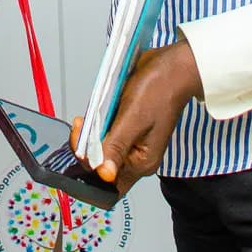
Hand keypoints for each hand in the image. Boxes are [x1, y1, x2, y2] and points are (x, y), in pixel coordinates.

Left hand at [71, 40, 203, 193]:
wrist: (171, 67)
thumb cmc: (160, 90)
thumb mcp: (134, 119)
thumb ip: (117, 147)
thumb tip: (104, 175)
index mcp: (141, 162)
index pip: (108, 184)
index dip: (90, 173)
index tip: (81, 149)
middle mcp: (136, 157)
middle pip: (101, 166)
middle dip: (86, 149)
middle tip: (81, 126)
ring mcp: (131, 143)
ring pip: (100, 149)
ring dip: (89, 136)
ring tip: (85, 119)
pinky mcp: (126, 128)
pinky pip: (105, 134)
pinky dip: (96, 126)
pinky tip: (93, 115)